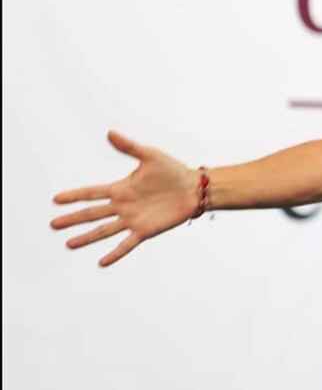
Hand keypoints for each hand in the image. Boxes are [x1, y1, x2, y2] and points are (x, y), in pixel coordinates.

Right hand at [51, 130, 198, 266]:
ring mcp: (132, 219)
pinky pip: (127, 244)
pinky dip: (115, 253)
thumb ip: (129, 147)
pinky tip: (102, 262)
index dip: (75, 196)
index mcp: (121, 188)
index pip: (92, 193)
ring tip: (69, 244)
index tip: (56, 199)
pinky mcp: (145, 230)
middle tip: (53, 224)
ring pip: (104, 230)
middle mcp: (123, 205)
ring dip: (87, 238)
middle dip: (73, 219)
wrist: (195, 188)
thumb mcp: (150, 156)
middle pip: (92, 214)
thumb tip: (110, 133)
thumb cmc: (173, 170)